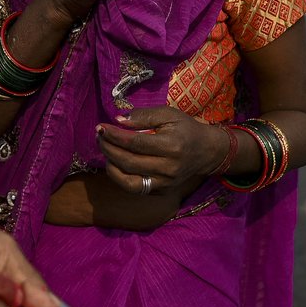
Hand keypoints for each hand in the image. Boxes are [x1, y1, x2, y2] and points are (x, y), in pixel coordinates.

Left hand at [96, 105, 226, 195]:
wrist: (206, 151)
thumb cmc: (185, 129)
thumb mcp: (168, 114)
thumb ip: (143, 116)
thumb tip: (117, 120)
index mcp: (171, 146)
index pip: (135, 143)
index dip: (114, 136)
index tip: (100, 127)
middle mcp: (168, 168)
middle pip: (129, 162)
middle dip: (108, 148)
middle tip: (99, 136)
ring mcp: (165, 183)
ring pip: (129, 181)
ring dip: (111, 166)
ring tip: (105, 150)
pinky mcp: (162, 191)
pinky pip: (135, 188)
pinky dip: (121, 177)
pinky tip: (115, 163)